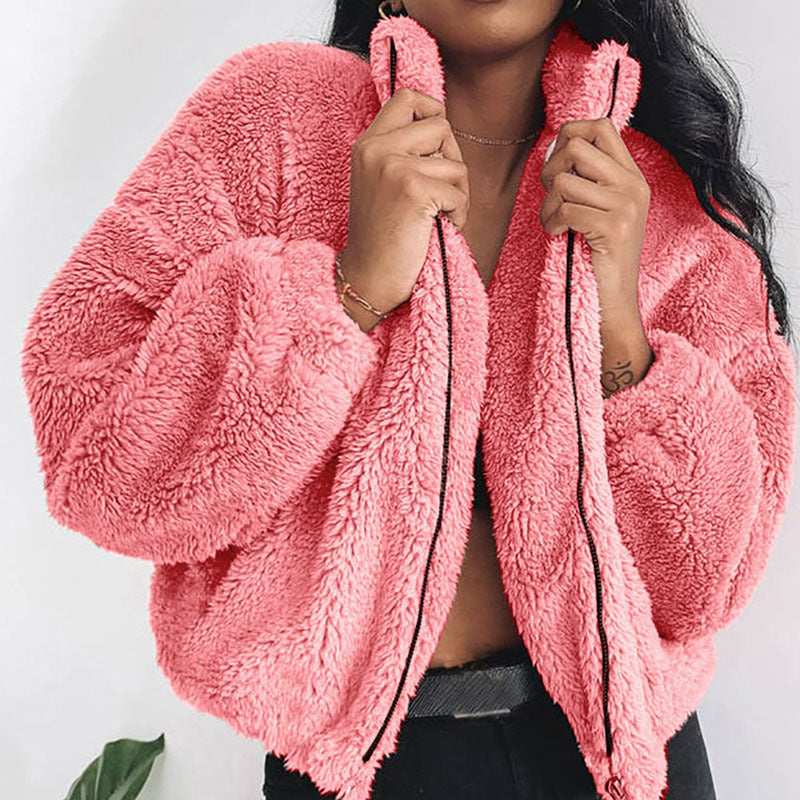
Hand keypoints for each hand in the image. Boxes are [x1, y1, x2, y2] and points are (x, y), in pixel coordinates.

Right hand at [344, 87, 469, 315]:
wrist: (366, 278)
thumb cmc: (380, 237)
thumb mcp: (380, 182)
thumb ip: (401, 152)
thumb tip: (442, 126)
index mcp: (367, 144)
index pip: (408, 98)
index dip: (433, 113)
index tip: (436, 147)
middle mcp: (377, 149)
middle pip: (441, 126)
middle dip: (452, 160)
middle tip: (442, 192)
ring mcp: (393, 167)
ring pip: (455, 163)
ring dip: (459, 193)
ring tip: (438, 216)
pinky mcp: (413, 190)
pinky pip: (459, 192)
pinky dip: (459, 215)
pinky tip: (439, 230)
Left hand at [539, 117, 650, 320]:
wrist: (614, 303)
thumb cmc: (596, 258)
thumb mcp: (600, 210)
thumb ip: (587, 178)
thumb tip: (556, 145)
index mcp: (632, 176)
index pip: (600, 126)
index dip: (569, 136)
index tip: (558, 166)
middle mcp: (634, 185)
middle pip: (577, 145)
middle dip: (551, 169)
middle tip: (553, 197)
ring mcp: (626, 206)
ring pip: (564, 180)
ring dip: (548, 204)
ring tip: (556, 224)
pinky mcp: (613, 228)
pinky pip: (564, 209)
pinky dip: (551, 224)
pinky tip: (559, 235)